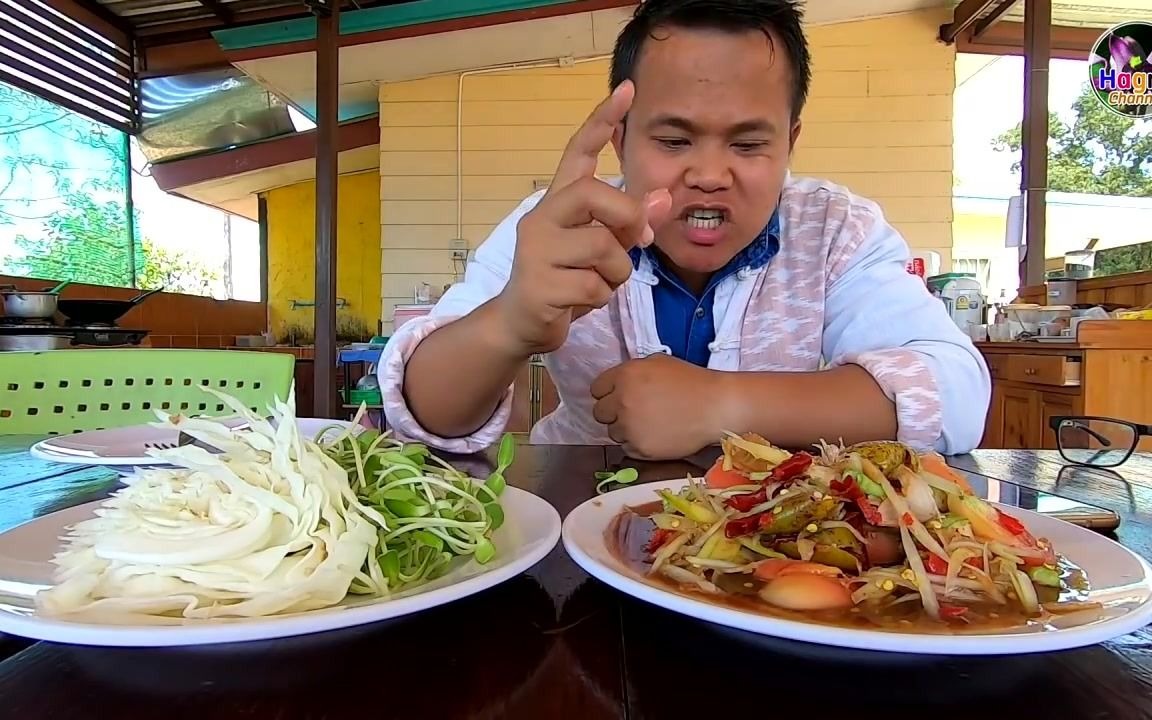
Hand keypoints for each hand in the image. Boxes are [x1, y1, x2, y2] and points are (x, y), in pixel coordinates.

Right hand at [493, 80, 672, 354]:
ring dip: (616, 274)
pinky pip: (594, 286)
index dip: (601, 120)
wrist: (521, 324)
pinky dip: (599, 298)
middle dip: (626, 218)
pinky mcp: (539, 285)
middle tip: (635, 242)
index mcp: (557, 202)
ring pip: (604, 249)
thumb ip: (630, 222)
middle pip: (595, 194)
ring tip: (595, 282)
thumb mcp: (601, 247)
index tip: (627, 89)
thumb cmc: (564, 279)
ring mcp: (536, 251)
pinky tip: (579, 301)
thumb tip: (666, 198)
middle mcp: (541, 218)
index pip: (577, 152)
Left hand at [590, 354, 728, 459]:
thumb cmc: (691, 381)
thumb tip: (617, 383)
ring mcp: (630, 427)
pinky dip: (638, 443)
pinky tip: (657, 435)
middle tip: (636, 411)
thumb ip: (632, 371)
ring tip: (651, 423)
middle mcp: (622, 401)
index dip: (608, 392)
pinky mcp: (640, 448)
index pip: (596, 389)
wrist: (716, 407)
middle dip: (614, 412)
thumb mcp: (658, 363)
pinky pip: (627, 447)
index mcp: (625, 376)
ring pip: (613, 432)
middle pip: (600, 413)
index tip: (620, 396)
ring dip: (626, 429)